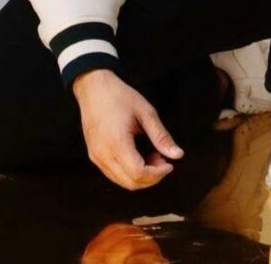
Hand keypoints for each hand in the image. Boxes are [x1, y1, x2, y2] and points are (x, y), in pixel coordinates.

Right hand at [73, 69, 183, 189]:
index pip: (139, 174)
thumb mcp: (145, 112)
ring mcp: (96, 156)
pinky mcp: (93, 155)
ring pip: (121, 181)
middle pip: (131, 183)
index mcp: (117, 143)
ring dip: (140, 176)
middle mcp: (103, 154)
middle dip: (151, 177)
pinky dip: (128, 172)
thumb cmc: (119, 96)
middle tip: (161, 159)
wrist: (93, 87)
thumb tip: (177, 154)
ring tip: (150, 156)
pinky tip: (137, 156)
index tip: (168, 164)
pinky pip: (112, 174)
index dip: (157, 174)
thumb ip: (161, 136)